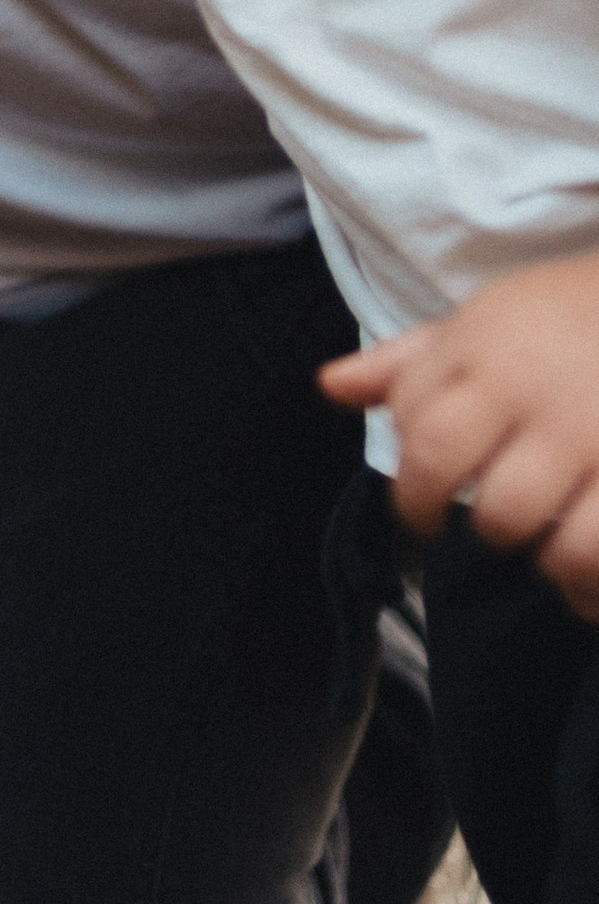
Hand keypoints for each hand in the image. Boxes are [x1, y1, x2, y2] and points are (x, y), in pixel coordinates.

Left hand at [324, 254, 598, 619]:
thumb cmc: (582, 316)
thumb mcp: (498, 317)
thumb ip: (416, 359)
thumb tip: (330, 385)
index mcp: (486, 344)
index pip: (409, 417)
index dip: (412, 463)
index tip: (428, 490)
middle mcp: (528, 386)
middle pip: (438, 470)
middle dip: (434, 510)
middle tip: (474, 522)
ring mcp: (588, 432)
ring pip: (509, 520)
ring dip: (520, 547)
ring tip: (546, 544)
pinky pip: (587, 554)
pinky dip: (582, 587)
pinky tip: (585, 588)